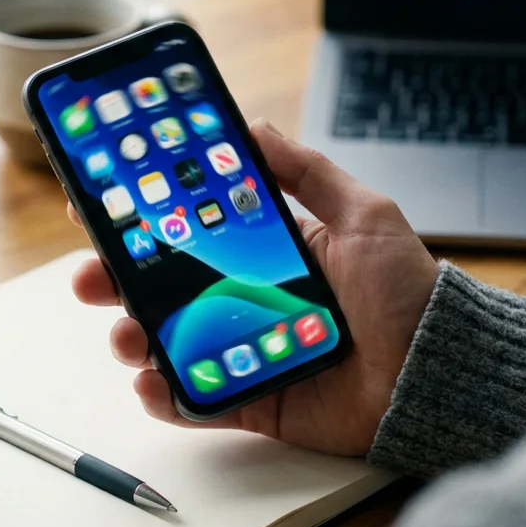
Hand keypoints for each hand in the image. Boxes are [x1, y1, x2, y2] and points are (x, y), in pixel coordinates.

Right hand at [69, 120, 438, 455]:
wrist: (436, 372)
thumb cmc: (407, 292)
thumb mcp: (363, 214)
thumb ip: (306, 172)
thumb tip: (252, 126)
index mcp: (265, 252)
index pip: (190, 228)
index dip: (143, 216)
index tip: (101, 200)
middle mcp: (245, 299)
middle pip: (161, 286)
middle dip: (113, 277)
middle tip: (89, 273)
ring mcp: (242, 351)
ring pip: (166, 342)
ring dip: (130, 336)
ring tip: (126, 334)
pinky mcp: (250, 400)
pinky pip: (194, 399)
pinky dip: (163, 394)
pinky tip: (150, 380)